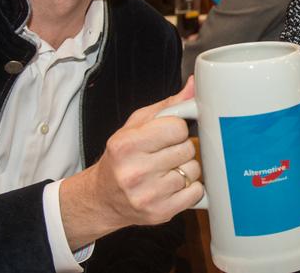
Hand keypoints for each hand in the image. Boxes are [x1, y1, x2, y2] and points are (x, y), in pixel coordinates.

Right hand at [59, 78, 203, 249]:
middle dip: (181, 149)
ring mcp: (148, 195)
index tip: (168, 134)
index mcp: (126, 145)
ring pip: (194, 170)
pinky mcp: (161, 213)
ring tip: (166, 170)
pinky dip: (190, 188)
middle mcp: (134, 172)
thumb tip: (195, 86)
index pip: (177, 127)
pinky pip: (196, 192)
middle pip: (188, 149)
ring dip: (186, 169)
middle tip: (165, 154)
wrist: (103, 198)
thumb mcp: (136, 125)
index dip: (177, 129)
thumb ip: (169, 105)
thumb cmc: (121, 157)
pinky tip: (172, 186)